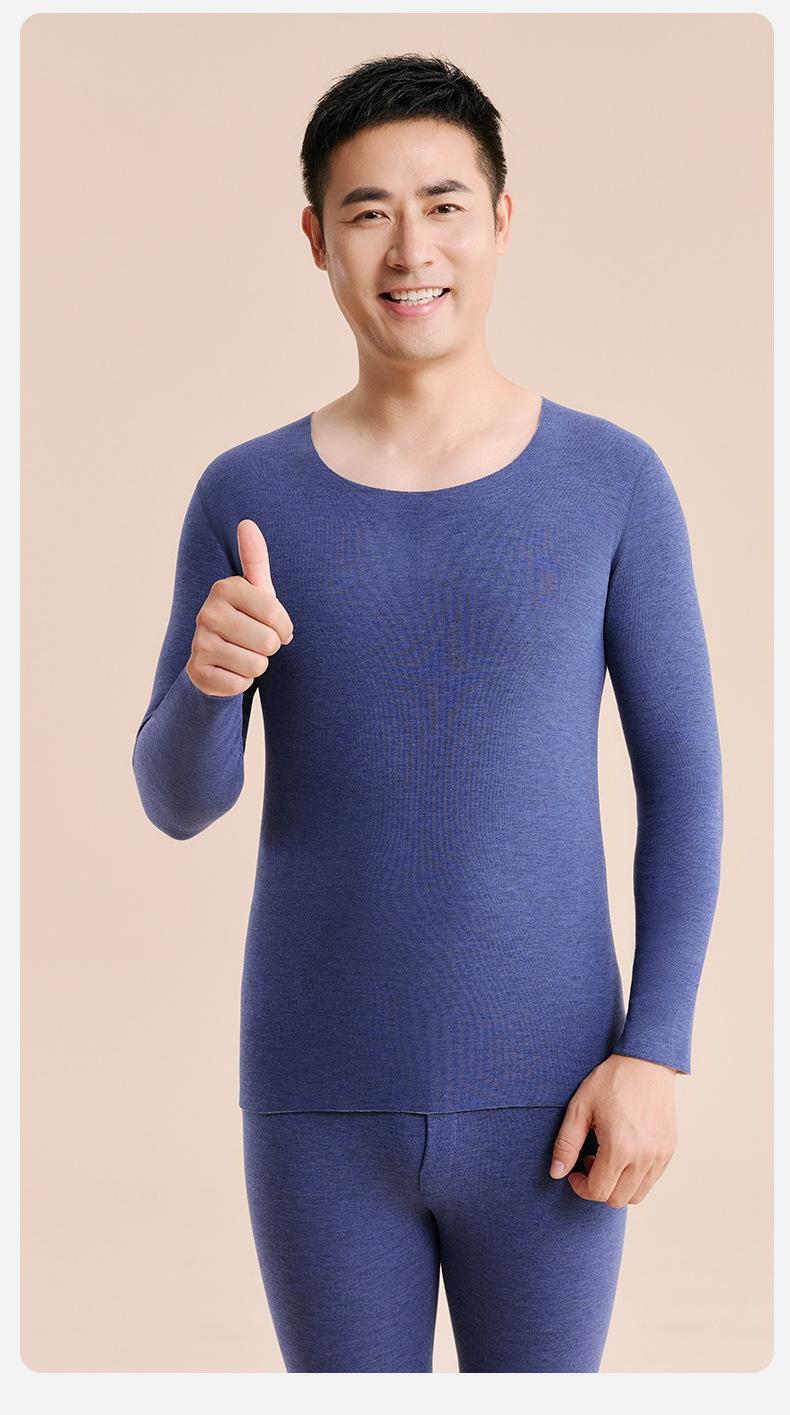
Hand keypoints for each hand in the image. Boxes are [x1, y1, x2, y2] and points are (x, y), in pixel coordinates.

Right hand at [186, 519, 294, 696]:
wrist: (217, 659)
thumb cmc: (246, 620)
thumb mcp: (255, 590)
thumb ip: (255, 559)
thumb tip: (247, 522)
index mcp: (224, 588)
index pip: (276, 616)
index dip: (283, 628)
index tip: (275, 626)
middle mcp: (207, 612)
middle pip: (268, 643)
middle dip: (269, 648)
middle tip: (255, 642)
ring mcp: (199, 643)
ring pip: (256, 666)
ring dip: (257, 665)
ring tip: (243, 654)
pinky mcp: (197, 672)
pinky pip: (240, 684)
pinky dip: (242, 681)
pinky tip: (230, 669)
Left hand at [548, 1054, 678, 1205]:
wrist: (647, 1063)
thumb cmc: (611, 1081)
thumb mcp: (580, 1107)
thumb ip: (566, 1143)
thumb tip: (556, 1173)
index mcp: (620, 1148)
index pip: (598, 1191)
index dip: (581, 1187)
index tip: (574, 1172)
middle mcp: (644, 1157)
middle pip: (617, 1200)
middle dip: (598, 1188)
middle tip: (589, 1161)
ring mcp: (660, 1156)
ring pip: (637, 1195)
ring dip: (618, 1186)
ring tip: (608, 1158)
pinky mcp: (669, 1151)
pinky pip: (651, 1180)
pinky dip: (635, 1178)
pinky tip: (624, 1153)